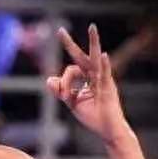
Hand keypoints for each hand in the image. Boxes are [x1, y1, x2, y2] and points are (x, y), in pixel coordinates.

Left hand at [46, 24, 129, 143]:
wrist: (107, 130)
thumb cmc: (94, 116)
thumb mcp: (72, 103)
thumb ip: (61, 91)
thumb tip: (49, 79)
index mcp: (88, 78)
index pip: (71, 70)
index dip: (64, 81)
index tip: (62, 94)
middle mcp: (96, 75)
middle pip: (82, 56)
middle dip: (70, 44)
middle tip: (59, 30)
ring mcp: (103, 80)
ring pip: (94, 60)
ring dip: (94, 42)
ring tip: (92, 28)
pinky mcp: (108, 89)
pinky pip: (105, 75)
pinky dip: (105, 66)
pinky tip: (104, 56)